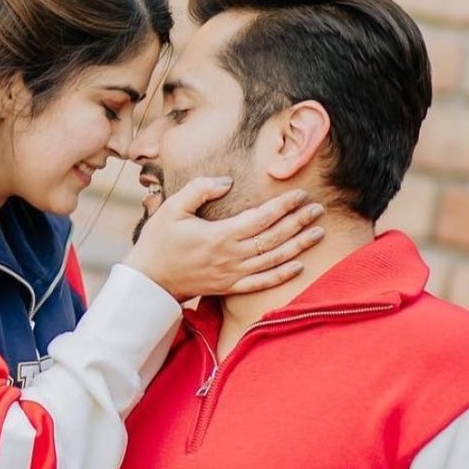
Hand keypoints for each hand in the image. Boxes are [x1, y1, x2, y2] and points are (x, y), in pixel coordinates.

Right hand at [126, 180, 323, 301]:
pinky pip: (262, 283)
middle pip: (274, 238)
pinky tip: (299, 266)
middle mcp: (231, 256)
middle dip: (299, 222)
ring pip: (273, 259)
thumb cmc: (158, 241)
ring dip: (298, 246)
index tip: (301, 194)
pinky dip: (282, 275)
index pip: (261, 218)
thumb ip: (199, 190)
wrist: (149, 280)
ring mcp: (233, 274)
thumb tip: (227, 181)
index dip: (284, 206)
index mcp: (220, 235)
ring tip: (318, 233)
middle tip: (319, 209)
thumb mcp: (171, 207)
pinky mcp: (230, 287)